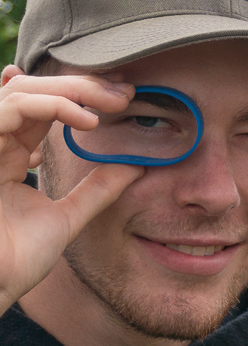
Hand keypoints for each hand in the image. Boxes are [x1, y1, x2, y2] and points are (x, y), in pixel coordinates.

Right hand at [0, 67, 141, 313]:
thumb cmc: (16, 260)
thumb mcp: (67, 217)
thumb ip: (96, 190)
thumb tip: (136, 166)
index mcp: (10, 155)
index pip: (42, 108)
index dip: (82, 96)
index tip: (125, 99)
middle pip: (31, 89)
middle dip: (81, 85)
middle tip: (125, 92)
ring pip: (20, 90)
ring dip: (71, 89)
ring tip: (112, 102)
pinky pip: (9, 108)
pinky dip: (51, 105)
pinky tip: (86, 120)